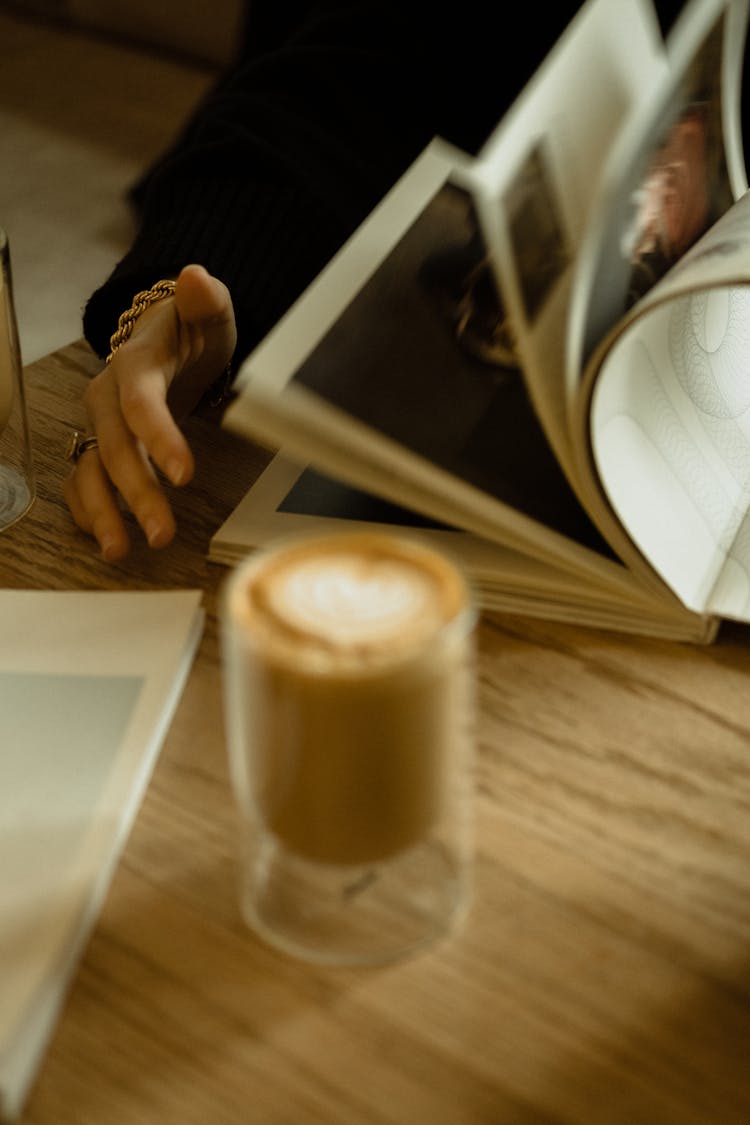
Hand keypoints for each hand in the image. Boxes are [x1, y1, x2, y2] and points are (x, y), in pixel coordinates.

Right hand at [64, 263, 235, 560]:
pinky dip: (89, 512)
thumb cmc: (192, 330)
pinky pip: (82, 481)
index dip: (158, 436)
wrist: (169, 337)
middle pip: (114, 447)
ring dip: (103, 513)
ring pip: (90, 470)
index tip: (185, 474)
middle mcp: (108, 395)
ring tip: (120, 551)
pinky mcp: (99, 444)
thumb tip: (194, 277)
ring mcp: (99, 423)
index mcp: (136, 362)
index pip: (140, 401)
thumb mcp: (208, 310)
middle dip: (136, 492)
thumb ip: (205, 300)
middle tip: (162, 533)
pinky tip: (107, 540)